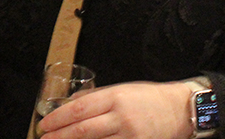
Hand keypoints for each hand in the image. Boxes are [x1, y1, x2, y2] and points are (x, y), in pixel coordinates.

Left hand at [36, 80, 194, 138]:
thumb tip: (70, 104)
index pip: (79, 108)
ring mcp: (130, 135)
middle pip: (83, 129)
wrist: (179, 110)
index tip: (45, 124)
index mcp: (115, 97)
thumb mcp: (121, 89)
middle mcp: (121, 116)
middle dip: (60, 136)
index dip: (58, 118)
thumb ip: (96, 97)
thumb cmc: (148, 98)